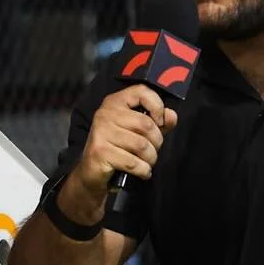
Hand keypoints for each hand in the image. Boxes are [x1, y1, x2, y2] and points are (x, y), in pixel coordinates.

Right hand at [67, 85, 178, 211]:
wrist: (93, 172)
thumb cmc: (119, 148)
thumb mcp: (141, 132)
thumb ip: (158, 122)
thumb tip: (171, 115)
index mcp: (116, 102)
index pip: (142, 91)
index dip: (158, 106)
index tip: (160, 123)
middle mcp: (106, 113)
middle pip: (146, 124)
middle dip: (157, 142)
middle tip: (152, 151)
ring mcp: (101, 132)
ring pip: (141, 145)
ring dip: (150, 159)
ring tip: (146, 162)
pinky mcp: (99, 152)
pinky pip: (133, 162)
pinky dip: (143, 171)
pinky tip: (142, 172)